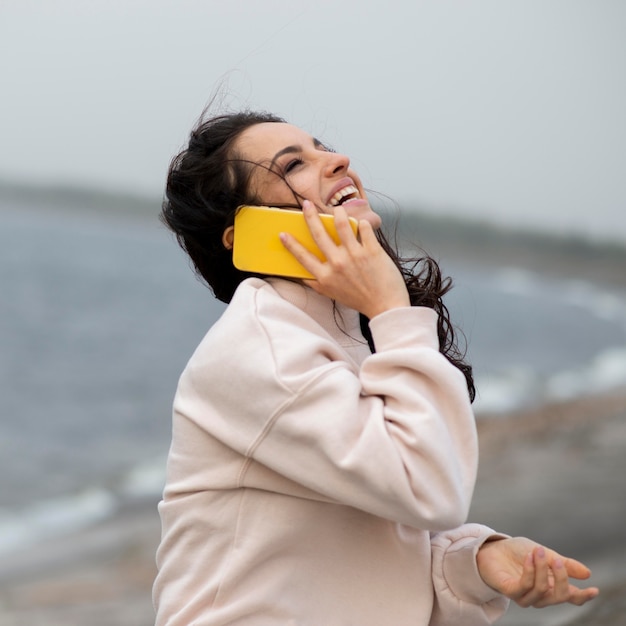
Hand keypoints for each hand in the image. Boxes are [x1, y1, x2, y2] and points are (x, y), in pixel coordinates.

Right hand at [279, 201, 409, 318]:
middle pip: (319, 234)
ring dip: (338, 213)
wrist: (385, 306)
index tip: (282, 233)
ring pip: (342, 224)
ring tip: (338, 208)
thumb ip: (316, 284)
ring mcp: (354, 256)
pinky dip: (363, 224)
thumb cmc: (359, 300)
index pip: (303, 257)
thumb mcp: (332, 294)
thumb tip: (302, 276)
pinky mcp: (372, 250)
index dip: (291, 244)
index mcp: (325, 276)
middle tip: (307, 205)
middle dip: (310, 216)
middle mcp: (337, 264)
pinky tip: (362, 225)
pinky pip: (365, 228)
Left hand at [476, 537, 598, 607]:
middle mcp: (539, 595)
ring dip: (542, 569)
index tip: (594, 589)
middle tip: (555, 559)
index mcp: (550, 587)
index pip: (570, 597)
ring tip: (539, 551)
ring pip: (542, 590)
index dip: (583, 596)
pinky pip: (524, 586)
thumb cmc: (517, 552)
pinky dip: (530, 571)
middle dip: (561, 577)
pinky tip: (530, 557)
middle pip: (559, 596)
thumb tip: (587, 573)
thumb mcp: (544, 554)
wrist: (491, 547)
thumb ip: (563, 563)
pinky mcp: (509, 591)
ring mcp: (524, 596)